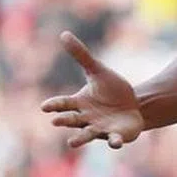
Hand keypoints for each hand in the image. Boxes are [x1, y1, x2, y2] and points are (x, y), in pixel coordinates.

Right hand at [40, 31, 143, 149]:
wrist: (132, 106)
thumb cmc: (110, 90)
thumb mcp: (97, 71)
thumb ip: (81, 56)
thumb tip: (64, 34)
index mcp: (79, 103)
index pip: (63, 104)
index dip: (54, 105)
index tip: (44, 106)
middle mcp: (86, 119)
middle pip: (72, 120)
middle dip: (64, 121)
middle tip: (56, 121)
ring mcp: (100, 129)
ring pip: (88, 135)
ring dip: (80, 138)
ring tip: (72, 143)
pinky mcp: (116, 136)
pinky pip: (114, 140)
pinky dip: (114, 142)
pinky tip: (115, 142)